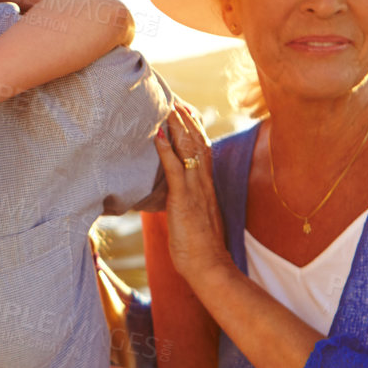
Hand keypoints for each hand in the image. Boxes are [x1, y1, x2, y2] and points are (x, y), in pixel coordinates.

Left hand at [153, 102, 228, 285]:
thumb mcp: (193, 221)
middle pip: (199, 143)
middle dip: (187, 121)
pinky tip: (158, 134)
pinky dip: (167, 149)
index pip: (204, 151)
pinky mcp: (185, 200)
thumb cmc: (200, 249)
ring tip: (169, 106)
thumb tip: (176, 201)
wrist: (210, 267)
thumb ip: (188, 206)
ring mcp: (196, 191)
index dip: (195, 130)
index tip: (187, 113)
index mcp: (207, 188)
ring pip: (190, 150)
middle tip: (177, 100)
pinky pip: (176, 169)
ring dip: (178, 126)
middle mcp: (205, 184)